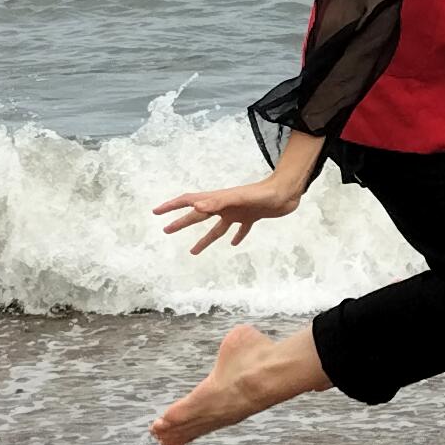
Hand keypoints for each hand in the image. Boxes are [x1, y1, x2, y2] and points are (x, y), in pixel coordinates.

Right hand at [153, 175, 300, 255]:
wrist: (287, 193)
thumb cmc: (265, 194)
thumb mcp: (242, 198)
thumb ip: (220, 201)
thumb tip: (197, 205)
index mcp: (219, 200)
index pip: (190, 201)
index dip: (172, 206)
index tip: (157, 212)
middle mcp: (225, 206)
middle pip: (198, 215)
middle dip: (181, 222)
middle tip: (166, 230)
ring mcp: (238, 212)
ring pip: (217, 227)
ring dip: (204, 239)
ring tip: (193, 251)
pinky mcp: (252, 217)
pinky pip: (240, 229)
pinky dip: (236, 236)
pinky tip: (234, 243)